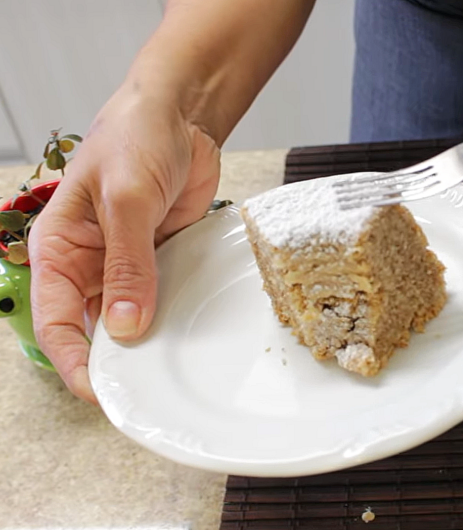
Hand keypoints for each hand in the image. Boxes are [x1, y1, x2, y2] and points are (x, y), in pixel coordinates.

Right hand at [29, 84, 219, 403]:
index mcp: (59, 249)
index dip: (72, 360)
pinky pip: (163, 299)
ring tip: (169, 372)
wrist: (179, 117)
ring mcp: (126, 265)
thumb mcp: (125, 200)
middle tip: (142, 391)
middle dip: (112, 360)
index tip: (98, 390)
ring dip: (147, 343)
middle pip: (91, 328)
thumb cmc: (134, 140)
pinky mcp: (161, 261)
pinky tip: (190, 337)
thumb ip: (127, 264)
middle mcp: (89, 264)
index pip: (53, 319)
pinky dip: (173, 319)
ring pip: (129, 319)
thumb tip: (125, 327)